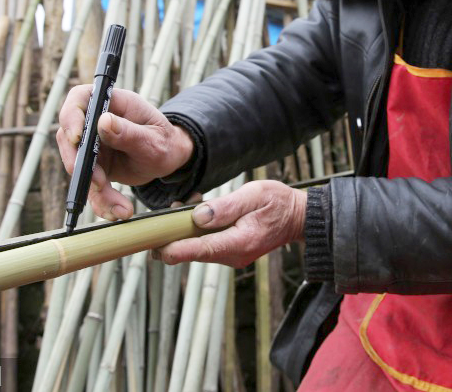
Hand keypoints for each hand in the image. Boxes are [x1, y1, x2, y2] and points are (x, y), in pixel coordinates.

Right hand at [57, 85, 195, 220]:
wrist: (170, 160)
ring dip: (95, 190)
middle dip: (79, 164)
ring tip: (120, 207)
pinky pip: (89, 185)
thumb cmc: (165, 142)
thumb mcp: (153, 140)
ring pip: (78, 167)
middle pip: (70, 137)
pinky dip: (101, 201)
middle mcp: (97, 122)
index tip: (77, 138)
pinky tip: (118, 212)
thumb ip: (129, 133)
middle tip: (99, 183)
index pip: (80, 99)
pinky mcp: (94, 166)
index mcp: (113, 104)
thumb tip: (104, 122)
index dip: (71, 116)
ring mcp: (93, 144)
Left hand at [153, 180, 306, 267]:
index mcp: (239, 242)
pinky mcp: (230, 251)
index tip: (154, 246)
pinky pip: (206, 244)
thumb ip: (226, 206)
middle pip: (193, 252)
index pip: (200, 250)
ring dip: (185, 231)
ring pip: (197, 248)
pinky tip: (198, 213)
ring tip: (185, 206)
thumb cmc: (278, 203)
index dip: (174, 249)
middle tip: (167, 213)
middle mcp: (233, 255)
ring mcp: (231, 256)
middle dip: (175, 236)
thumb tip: (198, 216)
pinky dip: (196, 231)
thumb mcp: (254, 195)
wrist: (297, 217)